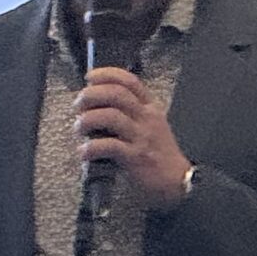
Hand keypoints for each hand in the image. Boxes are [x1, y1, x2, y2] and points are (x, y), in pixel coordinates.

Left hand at [75, 67, 192, 210]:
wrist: (177, 181)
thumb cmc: (158, 152)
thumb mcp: (151, 125)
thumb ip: (130, 112)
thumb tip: (96, 104)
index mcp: (150, 108)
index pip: (130, 81)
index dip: (107, 74)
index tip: (89, 77)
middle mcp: (146, 118)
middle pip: (116, 94)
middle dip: (91, 95)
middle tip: (78, 105)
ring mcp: (142, 137)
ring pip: (110, 116)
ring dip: (87, 119)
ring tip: (79, 128)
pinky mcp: (136, 157)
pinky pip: (109, 146)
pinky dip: (91, 147)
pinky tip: (84, 152)